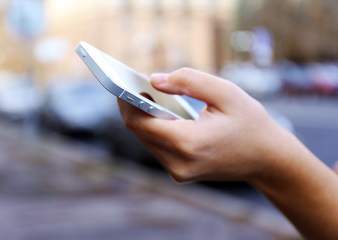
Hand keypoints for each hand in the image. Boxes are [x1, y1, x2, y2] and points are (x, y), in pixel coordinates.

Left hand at [117, 68, 284, 182]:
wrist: (267, 160)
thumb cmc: (251, 124)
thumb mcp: (226, 92)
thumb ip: (188, 81)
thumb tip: (154, 80)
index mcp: (188, 143)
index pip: (140, 123)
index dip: (126, 100)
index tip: (123, 81)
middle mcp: (178, 164)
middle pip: (140, 131)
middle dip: (135, 106)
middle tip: (138, 83)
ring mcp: (178, 172)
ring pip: (147, 139)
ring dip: (146, 116)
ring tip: (151, 94)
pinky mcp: (180, 173)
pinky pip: (158, 146)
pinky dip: (157, 127)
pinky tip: (163, 112)